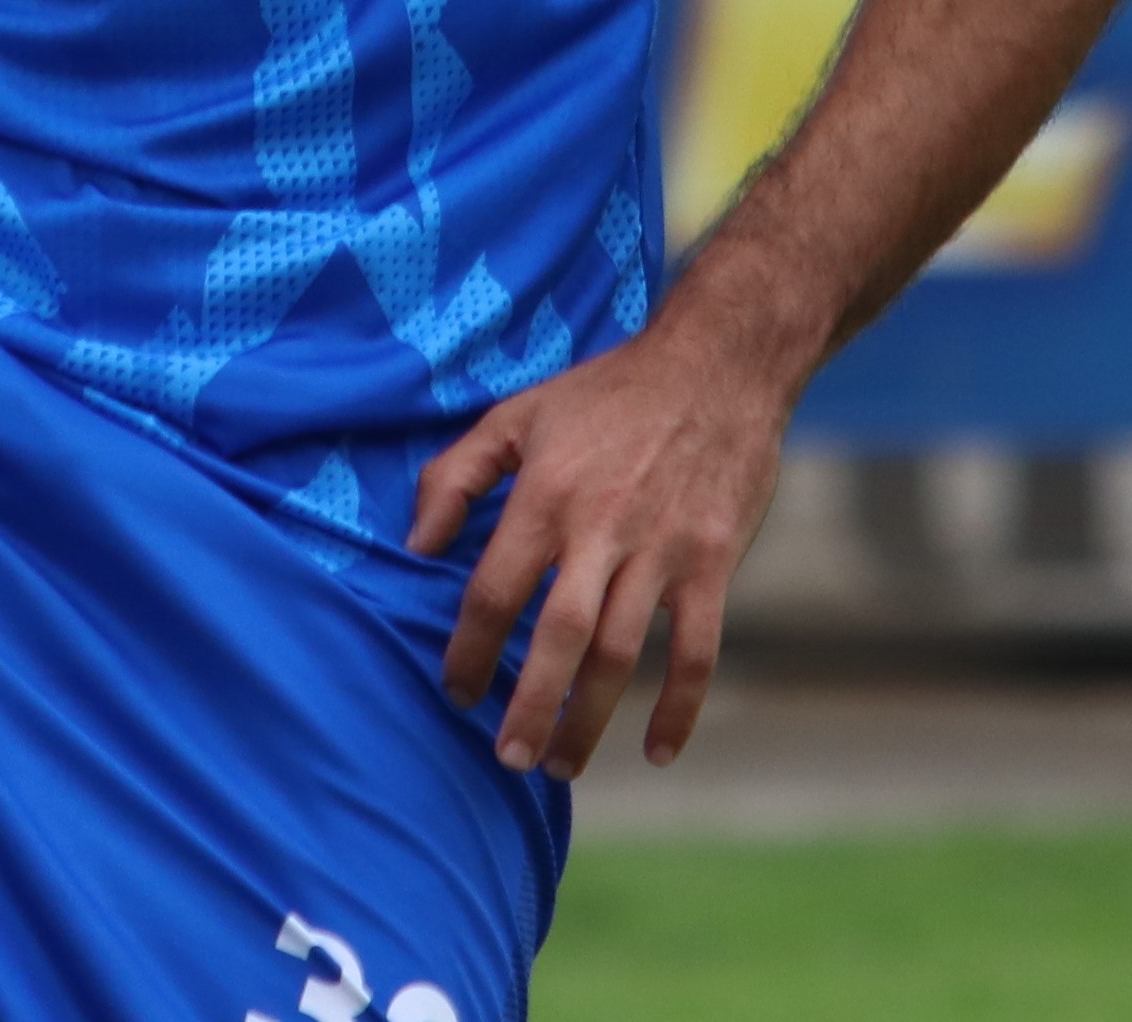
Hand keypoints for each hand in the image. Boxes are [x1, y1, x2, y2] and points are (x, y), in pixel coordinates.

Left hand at [407, 308, 792, 779]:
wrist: (717, 365)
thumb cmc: (607, 393)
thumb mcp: (517, 413)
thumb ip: (455, 476)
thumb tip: (415, 544)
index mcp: (545, 494)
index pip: (493, 591)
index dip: (468, 649)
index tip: (455, 691)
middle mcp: (601, 529)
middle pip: (558, 638)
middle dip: (530, 706)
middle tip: (508, 758)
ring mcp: (662, 551)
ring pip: (621, 655)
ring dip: (589, 719)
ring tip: (561, 765)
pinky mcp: (713, 564)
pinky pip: (697, 651)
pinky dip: (679, 707)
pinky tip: (657, 750)